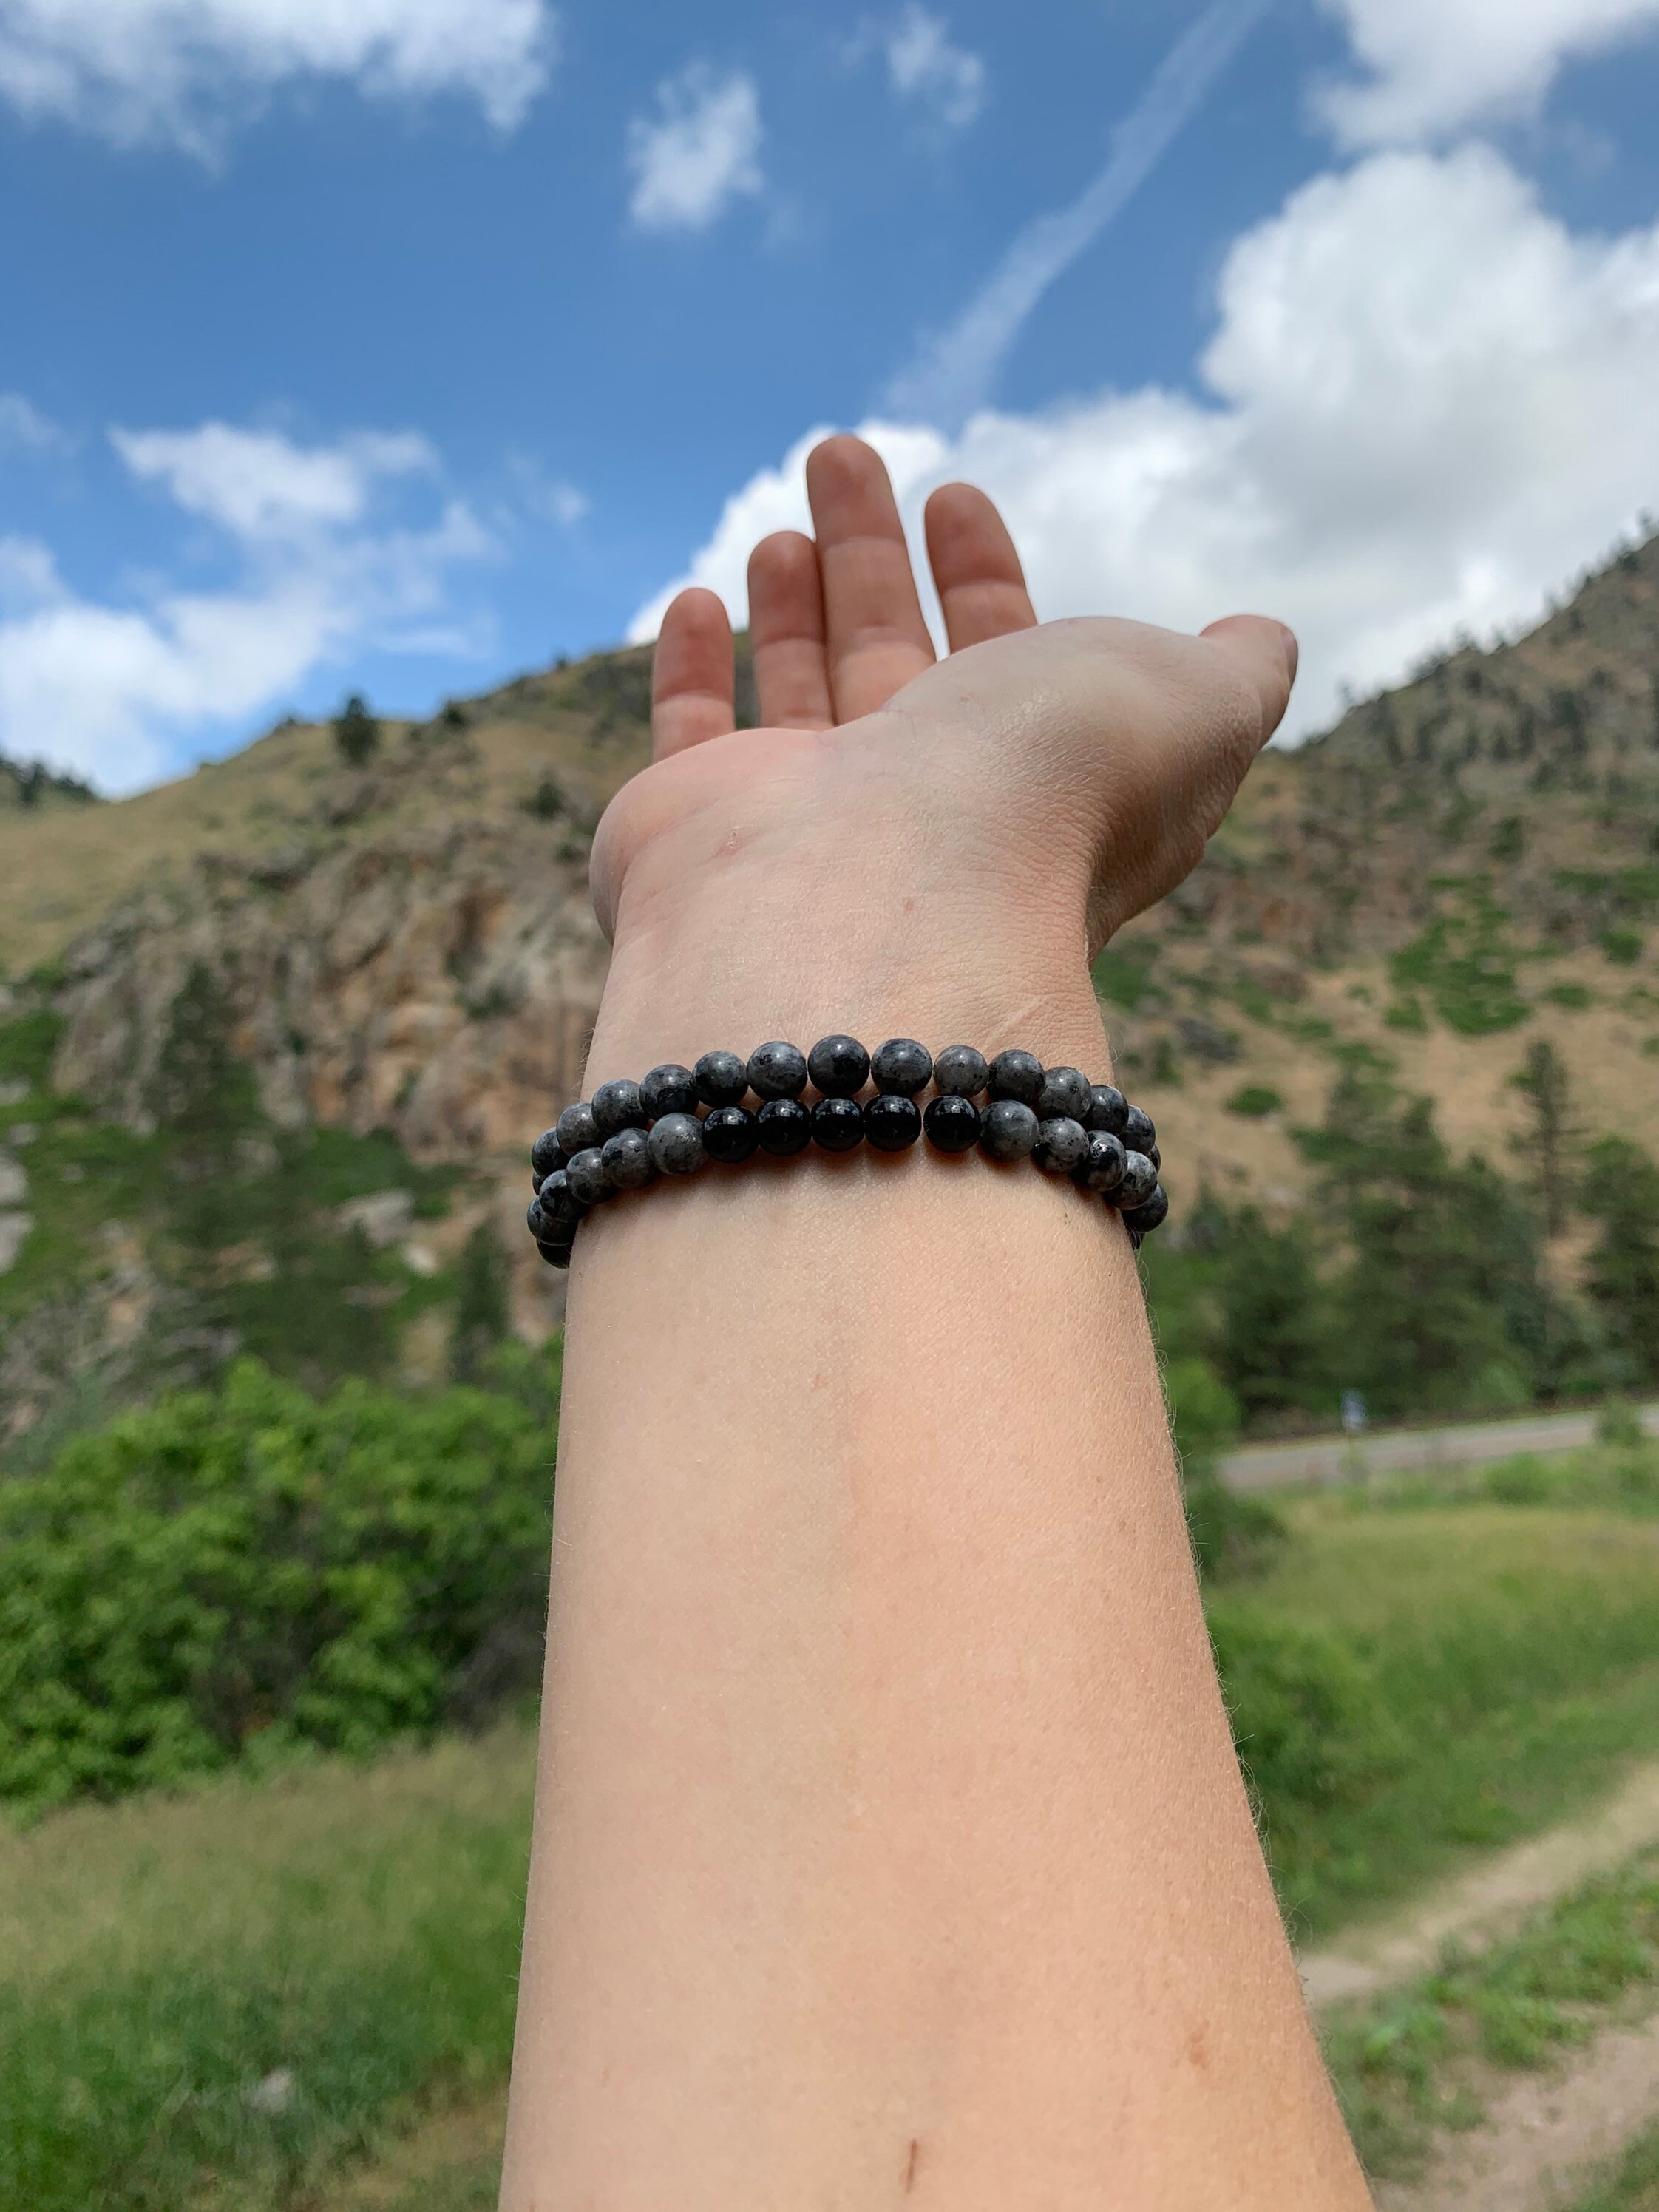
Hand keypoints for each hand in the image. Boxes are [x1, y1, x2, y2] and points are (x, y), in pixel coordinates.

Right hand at [587, 436, 1294, 1069]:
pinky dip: (693, 668)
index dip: (989, 579)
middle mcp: (918, 814)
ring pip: (798, 693)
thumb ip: (1235, 674)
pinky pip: (692, 736)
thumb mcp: (1195, 708)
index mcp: (1031, 784)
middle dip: (874, 554)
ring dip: (797, 599)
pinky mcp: (699, 829)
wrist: (883, 896)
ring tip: (785, 525)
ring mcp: (806, 828)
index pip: (1008, 666)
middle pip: (894, 660)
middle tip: (842, 455)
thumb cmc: (1049, 790)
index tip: (960, 494)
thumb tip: (1262, 640)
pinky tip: (701, 600)